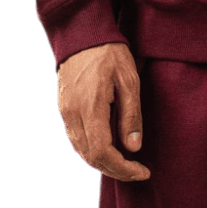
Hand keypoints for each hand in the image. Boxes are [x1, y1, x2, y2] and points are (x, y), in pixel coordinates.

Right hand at [55, 41, 150, 181]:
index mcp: (90, 108)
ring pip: (81, 152)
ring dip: (103, 164)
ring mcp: (65, 112)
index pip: (103, 153)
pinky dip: (92, 152)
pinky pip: (76, 140)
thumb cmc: (109, 54)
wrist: (83, 35)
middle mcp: (73, 115)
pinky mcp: (64, 109)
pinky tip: (109, 151)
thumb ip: (131, 116)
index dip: (123, 169)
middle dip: (115, 171)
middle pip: (91, 157)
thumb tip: (133, 147)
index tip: (142, 172)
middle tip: (137, 172)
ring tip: (126, 165)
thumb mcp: (129, 81)